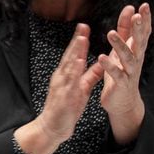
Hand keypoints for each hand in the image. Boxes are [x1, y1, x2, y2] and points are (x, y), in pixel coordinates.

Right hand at [15, 23, 103, 153]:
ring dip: (75, 52)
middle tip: (83, 26)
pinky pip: (69, 81)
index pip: (73, 55)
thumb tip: (101, 64)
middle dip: (76, 41)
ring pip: (68, 66)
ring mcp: (61, 86)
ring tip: (81, 39)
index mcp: (65, 75)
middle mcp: (61, 78)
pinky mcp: (63, 96)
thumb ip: (90, 76)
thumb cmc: (66, 108)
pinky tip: (78, 62)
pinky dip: (74, 71)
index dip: (79, 41)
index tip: (84, 27)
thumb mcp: (81, 89)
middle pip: (69, 56)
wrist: (52, 127)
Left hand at [99, 3, 150, 144]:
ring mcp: (130, 72)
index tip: (145, 5)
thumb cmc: (122, 71)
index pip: (143, 32)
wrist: (123, 101)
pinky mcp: (121, 84)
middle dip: (138, 29)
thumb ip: (125, 30)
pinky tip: (102, 56)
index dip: (145, 19)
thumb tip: (130, 9)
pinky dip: (110, 66)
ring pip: (128, 57)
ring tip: (110, 33)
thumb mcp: (123, 48)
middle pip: (140, 43)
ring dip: (119, 45)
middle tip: (137, 16)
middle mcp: (137, 60)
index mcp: (136, 50)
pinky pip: (116, 74)